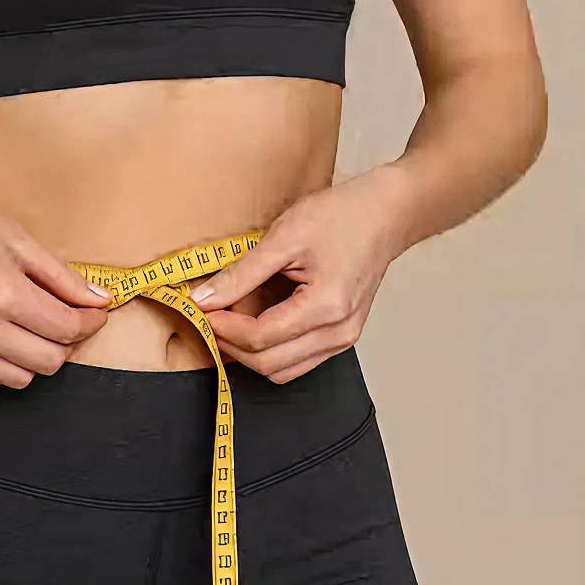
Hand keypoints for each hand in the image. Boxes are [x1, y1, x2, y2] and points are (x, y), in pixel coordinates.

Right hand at [0, 186, 112, 392]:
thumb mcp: (13, 238)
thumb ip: (59, 274)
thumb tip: (96, 297)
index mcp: (5, 295)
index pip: (67, 329)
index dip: (90, 322)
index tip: (94, 314)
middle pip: (49, 361)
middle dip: (68, 342)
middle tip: (67, 321)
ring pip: (20, 378)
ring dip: (35, 357)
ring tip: (31, 329)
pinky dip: (3, 367)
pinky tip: (1, 340)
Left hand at [189, 169, 407, 383]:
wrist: (384, 214)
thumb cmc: (341, 216)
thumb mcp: (285, 237)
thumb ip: (242, 273)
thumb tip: (205, 298)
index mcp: (327, 306)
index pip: (261, 337)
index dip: (223, 328)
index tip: (199, 311)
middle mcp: (339, 331)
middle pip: (269, 362)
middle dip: (230, 345)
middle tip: (205, 319)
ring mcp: (344, 338)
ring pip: (283, 370)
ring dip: (248, 355)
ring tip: (225, 325)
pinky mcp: (342, 335)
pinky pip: (299, 362)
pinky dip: (270, 352)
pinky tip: (252, 328)